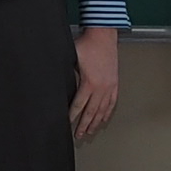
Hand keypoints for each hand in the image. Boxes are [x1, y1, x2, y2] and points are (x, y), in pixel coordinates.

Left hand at [71, 25, 120, 141]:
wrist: (104, 35)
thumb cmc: (88, 43)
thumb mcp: (71, 58)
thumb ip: (65, 72)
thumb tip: (55, 82)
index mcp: (89, 83)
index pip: (78, 105)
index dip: (72, 117)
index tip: (67, 124)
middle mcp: (101, 88)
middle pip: (91, 112)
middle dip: (84, 125)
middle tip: (79, 135)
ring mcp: (110, 86)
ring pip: (102, 110)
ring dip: (96, 122)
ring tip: (91, 131)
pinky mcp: (115, 83)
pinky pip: (112, 103)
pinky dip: (107, 112)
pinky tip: (104, 118)